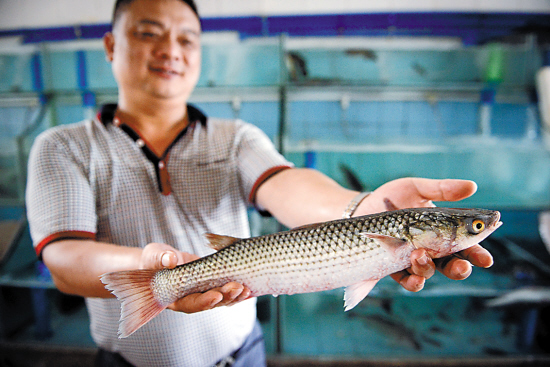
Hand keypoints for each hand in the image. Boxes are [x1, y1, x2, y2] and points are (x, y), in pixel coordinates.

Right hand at [140, 243, 250, 312]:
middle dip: (225, 296)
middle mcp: (191, 298)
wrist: (162, 259)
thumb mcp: (154, 256)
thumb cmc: (154, 259)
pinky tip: (249, 285)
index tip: (216, 295)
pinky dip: (237, 287)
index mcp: (175, 298)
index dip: (204, 301)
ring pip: (221, 298)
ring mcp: (203, 292)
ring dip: (234, 294)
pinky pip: (226, 287)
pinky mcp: (212, 284)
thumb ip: (160, 259)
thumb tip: (169, 260)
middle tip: (238, 287)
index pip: (191, 303)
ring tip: (246, 287)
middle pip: (211, 302)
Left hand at [357, 177, 493, 291]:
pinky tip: (415, 279)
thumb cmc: (391, 197)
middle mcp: (431, 248)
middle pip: (452, 265)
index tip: (485, 259)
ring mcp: (412, 260)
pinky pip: (408, 281)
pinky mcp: (394, 267)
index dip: (477, 253)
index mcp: (442, 231)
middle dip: (460, 269)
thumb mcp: (416, 188)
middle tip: (461, 267)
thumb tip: (472, 186)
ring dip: (428, 267)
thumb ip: (441, 189)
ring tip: (419, 255)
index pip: (465, 245)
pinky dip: (414, 282)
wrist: (360, 207)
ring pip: (429, 272)